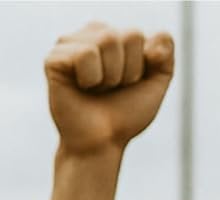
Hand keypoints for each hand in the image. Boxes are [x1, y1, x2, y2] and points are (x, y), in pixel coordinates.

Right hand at [45, 23, 175, 157]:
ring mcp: (68, 45)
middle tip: (110, 89)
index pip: (139, 34)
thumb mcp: (157, 80)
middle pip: (127, 35)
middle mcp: (89, 34)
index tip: (127, 84)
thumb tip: (152, 40)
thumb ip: (165, 50)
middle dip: (128, 70)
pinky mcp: (53, 60)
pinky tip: (81, 88)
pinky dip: (91, 77)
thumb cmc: (124, 115)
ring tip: (97, 90)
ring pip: (107, 39)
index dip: (141, 65)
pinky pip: (85, 53)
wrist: (100, 144)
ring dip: (110, 75)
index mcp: (112, 34)